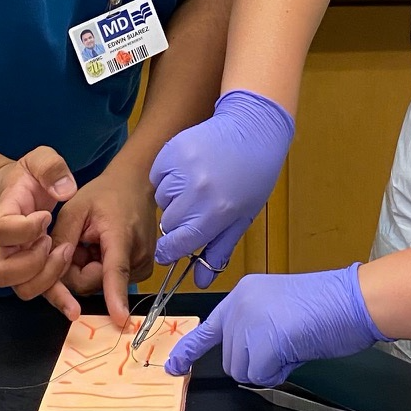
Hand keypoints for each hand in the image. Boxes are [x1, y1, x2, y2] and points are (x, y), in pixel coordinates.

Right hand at [0, 147, 76, 307]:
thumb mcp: (39, 160)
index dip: (24, 228)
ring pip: (21, 288)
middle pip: (3, 272)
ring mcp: (16, 263)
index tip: (45, 216)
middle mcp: (3, 247)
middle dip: (34, 261)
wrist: (18, 196)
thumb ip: (50, 168)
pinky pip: (41, 293)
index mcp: (2, 216)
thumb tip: (64, 190)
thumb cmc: (28, 179)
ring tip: (66, 254)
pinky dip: (58, 301)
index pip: (1, 231)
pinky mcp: (33, 273)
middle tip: (53, 242)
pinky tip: (75, 308)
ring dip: (48, 278)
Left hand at [50, 163, 158, 324]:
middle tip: (79, 241)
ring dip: (87, 267)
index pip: (115, 272)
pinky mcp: (142, 271)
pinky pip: (108, 281)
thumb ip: (62, 239)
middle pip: (94, 283)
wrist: (136, 184)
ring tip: (92, 240)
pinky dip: (99, 267)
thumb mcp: (75, 208)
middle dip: (77, 268)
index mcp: (121, 238)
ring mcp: (142, 267)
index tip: (121, 319)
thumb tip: (52, 272)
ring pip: (99, 284)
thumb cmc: (104, 193)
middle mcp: (137, 258)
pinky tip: (102, 246)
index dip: (116, 296)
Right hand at [149, 90, 294, 283]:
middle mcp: (197, 193)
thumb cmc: (252, 176)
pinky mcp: (172, 151)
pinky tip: (188, 169)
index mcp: (216, 213)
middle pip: (168, 224)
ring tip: (196, 184)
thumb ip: (218, 250)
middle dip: (179, 222)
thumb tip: (199, 282)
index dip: (171, 251)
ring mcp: (183, 170)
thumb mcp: (242, 217)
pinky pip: (157, 176)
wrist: (253, 129)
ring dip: (174, 198)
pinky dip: (167, 177)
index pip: (177, 245)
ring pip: (161, 200)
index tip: (170, 250)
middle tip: (197, 207)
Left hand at [164, 264, 388, 387]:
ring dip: (268, 368)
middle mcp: (239, 304)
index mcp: (243, 293)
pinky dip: (278, 372)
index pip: (210, 326)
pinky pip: (259, 376)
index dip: (190, 350)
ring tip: (294, 343)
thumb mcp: (281, 311)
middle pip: (230, 358)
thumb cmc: (328, 306)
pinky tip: (297, 350)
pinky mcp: (260, 341)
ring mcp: (247, 321)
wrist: (353, 299)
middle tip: (287, 343)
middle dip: (256, 363)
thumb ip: (257, 329)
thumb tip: (249, 359)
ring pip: (242, 370)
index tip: (174, 367)